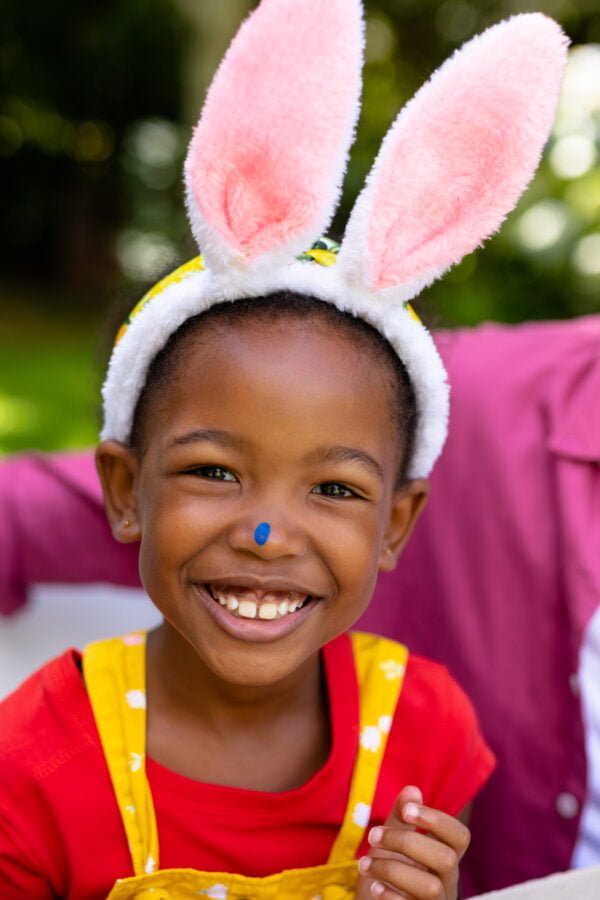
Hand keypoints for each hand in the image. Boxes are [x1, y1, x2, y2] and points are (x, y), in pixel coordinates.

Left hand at [355, 786, 469, 898]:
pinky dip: (392, 897)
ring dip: (391, 869)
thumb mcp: (391, 841)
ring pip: (431, 887)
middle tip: (373, 836)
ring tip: (363, 864)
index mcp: (444, 857)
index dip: (438, 820)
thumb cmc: (387, 873)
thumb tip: (412, 791)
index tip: (407, 811)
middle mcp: (447, 883)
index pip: (460, 836)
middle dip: (405, 842)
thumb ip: (401, 816)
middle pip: (447, 859)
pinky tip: (375, 887)